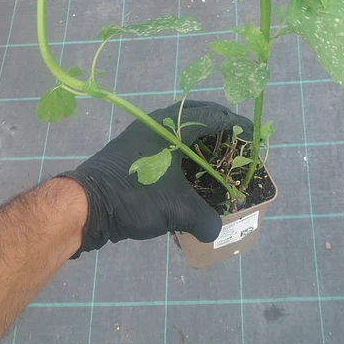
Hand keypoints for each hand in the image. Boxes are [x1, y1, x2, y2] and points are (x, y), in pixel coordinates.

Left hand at [58, 100, 251, 255]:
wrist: (87, 204)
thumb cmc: (136, 195)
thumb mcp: (177, 209)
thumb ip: (205, 218)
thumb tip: (217, 228)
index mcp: (172, 125)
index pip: (215, 116)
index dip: (238, 126)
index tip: (255, 137)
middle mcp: (159, 122)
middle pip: (198, 116)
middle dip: (221, 127)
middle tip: (239, 144)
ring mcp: (143, 135)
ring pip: (180, 129)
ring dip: (201, 139)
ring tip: (219, 159)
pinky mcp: (134, 151)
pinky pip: (168, 142)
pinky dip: (184, 151)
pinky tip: (190, 173)